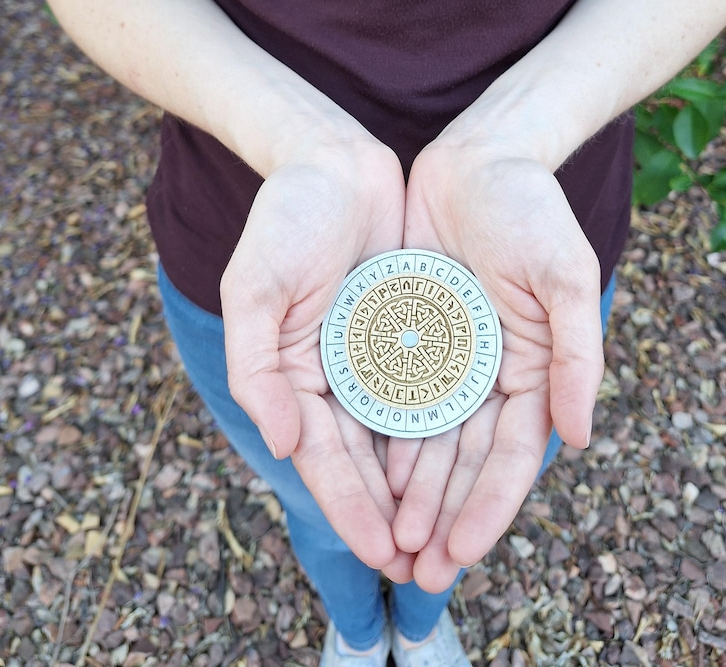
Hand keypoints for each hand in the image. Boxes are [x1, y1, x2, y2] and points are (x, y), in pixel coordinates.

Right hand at [220, 142, 414, 574]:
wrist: (333, 160)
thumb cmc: (285, 218)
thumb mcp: (254, 287)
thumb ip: (257, 368)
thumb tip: (281, 443)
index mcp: (293, 373)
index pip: (323, 455)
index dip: (350, 505)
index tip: (382, 550)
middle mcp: (336, 373)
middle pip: (366, 458)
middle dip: (392, 514)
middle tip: (425, 565)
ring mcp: (375, 353)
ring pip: (402, 433)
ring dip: (423, 485)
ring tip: (452, 533)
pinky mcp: (411, 328)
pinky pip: (432, 385)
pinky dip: (444, 425)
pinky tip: (471, 461)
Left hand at [388, 142, 603, 590]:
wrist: (479, 154)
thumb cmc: (530, 208)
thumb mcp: (564, 273)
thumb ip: (577, 353)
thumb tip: (581, 436)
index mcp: (533, 365)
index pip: (513, 454)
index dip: (489, 507)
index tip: (461, 552)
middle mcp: (491, 369)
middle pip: (467, 459)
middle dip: (444, 515)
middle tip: (415, 568)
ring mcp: (450, 353)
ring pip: (429, 437)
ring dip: (411, 490)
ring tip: (387, 538)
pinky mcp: (411, 331)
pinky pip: (395, 392)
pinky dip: (384, 435)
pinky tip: (365, 473)